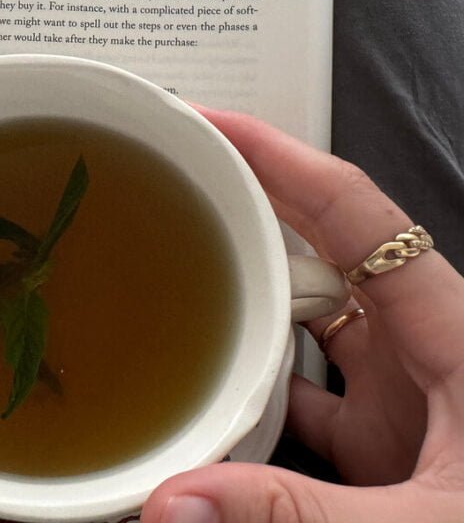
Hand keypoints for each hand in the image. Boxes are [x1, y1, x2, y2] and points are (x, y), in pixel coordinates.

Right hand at [141, 107, 463, 522]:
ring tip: (174, 282)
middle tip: (173, 190)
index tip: (211, 126)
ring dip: (244, 303)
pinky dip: (252, 388)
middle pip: (320, 248)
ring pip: (306, 319)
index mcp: (453, 334)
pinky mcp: (382, 439)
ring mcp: (401, 393)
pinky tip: (207, 397)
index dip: (279, 156)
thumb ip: (297, 509)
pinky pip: (300, 390)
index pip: (353, 211)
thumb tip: (175, 495)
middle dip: (247, 211)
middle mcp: (423, 348)